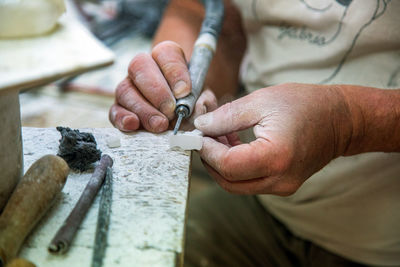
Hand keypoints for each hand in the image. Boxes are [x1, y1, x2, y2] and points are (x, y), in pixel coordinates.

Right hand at [109, 41, 216, 132]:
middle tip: (170, 111)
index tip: (184, 92)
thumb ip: (203, 102)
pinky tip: (133, 125)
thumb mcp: (203, 99)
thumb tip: (195, 110)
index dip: (174, 71)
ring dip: (143, 109)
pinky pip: (115, 110)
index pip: (165, 53)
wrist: (180, 118)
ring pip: (126, 90)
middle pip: (140, 67)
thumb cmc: (192, 102)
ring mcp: (129, 88)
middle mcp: (143, 69)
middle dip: (156, 91)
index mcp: (166, 59)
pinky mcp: (119, 108)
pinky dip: (122, 118)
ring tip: (160, 125)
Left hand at [194, 83, 352, 194]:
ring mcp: (282, 186)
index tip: (196, 132)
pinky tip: (231, 140)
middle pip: (227, 181)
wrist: (340, 119)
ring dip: (220, 161)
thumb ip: (227, 116)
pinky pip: (248, 180)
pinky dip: (234, 164)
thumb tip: (201, 126)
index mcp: (276, 158)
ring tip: (217, 132)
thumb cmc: (306, 104)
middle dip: (208, 158)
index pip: (227, 165)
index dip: (206, 149)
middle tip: (202, 133)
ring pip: (236, 183)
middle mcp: (279, 179)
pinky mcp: (281, 184)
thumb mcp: (262, 101)